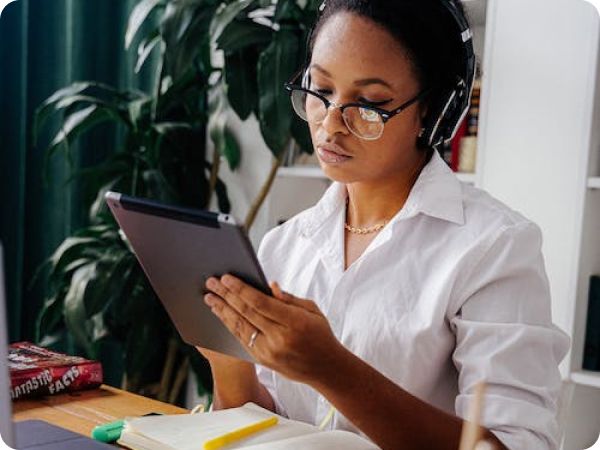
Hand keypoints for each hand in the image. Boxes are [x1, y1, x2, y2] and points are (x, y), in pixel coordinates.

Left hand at [204, 275, 346, 385]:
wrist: (326, 368)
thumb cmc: (320, 334)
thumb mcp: (313, 310)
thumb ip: (289, 298)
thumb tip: (269, 285)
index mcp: (294, 323)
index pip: (260, 303)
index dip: (241, 289)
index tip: (227, 277)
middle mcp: (279, 339)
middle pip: (246, 313)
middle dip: (226, 295)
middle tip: (211, 282)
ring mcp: (269, 352)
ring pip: (239, 327)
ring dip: (222, 310)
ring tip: (209, 297)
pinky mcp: (263, 360)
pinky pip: (241, 339)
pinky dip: (229, 325)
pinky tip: (221, 314)